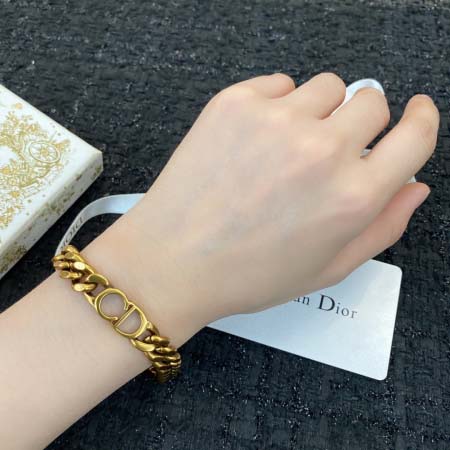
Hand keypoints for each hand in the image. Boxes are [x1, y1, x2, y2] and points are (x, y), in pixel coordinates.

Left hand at [104, 73, 438, 344]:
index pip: (414, 136)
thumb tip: (414, 184)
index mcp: (352, 196)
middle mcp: (322, 151)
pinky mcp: (236, 102)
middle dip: (361, 123)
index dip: (421, 120)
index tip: (415, 113)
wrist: (173, 260)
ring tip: (287, 147)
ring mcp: (277, 120)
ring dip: (319, 111)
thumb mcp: (327, 267)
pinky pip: (280, 83)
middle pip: (371, 101)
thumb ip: (382, 226)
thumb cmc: (248, 273)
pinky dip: (277, 105)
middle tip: (330, 150)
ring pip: (327, 86)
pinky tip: (256, 139)